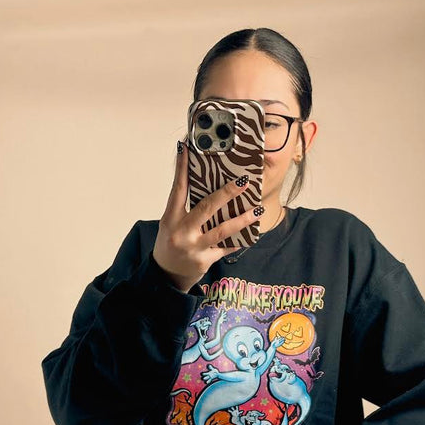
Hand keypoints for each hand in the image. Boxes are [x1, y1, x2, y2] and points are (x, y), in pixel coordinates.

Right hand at [152, 141, 256, 292]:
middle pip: (206, 208)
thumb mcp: (170, 224)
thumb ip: (185, 207)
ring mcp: (194, 248)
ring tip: (258, 210)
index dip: (183, 168)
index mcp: (170, 218)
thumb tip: (204, 183)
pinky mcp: (205, 260)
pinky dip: (239, 241)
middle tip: (243, 182)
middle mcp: (182, 232)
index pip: (178, 189)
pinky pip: (226, 248)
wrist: (167, 276)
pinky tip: (252, 233)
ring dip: (242, 219)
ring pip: (222, 230)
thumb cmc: (171, 243)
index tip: (188, 148)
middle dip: (226, 193)